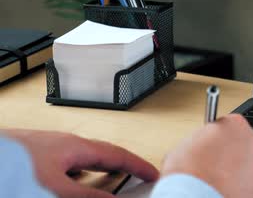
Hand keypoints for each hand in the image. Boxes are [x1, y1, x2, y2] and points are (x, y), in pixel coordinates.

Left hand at [1, 129, 158, 197]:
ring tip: (110, 181)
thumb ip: (89, 195)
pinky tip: (72, 183)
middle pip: (103, 155)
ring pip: (83, 160)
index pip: (117, 155)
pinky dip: (80, 175)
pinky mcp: (35, 157)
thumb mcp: (58, 188)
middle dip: (122, 166)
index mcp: (76, 147)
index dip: (138, 165)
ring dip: (100, 171)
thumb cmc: (14, 165)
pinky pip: (67, 164)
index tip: (153, 174)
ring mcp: (50, 149)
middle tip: (138, 176)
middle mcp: (65, 144)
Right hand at [161, 114, 252, 197]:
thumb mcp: (187, 144)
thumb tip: (202, 148)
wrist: (198, 196)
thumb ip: (203, 140)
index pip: (231, 128)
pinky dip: (251, 189)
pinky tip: (235, 193)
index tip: (217, 150)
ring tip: (227, 184)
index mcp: (235, 124)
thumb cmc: (189, 174)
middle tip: (221, 168)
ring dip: (245, 172)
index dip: (221, 141)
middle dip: (236, 155)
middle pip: (247, 144)